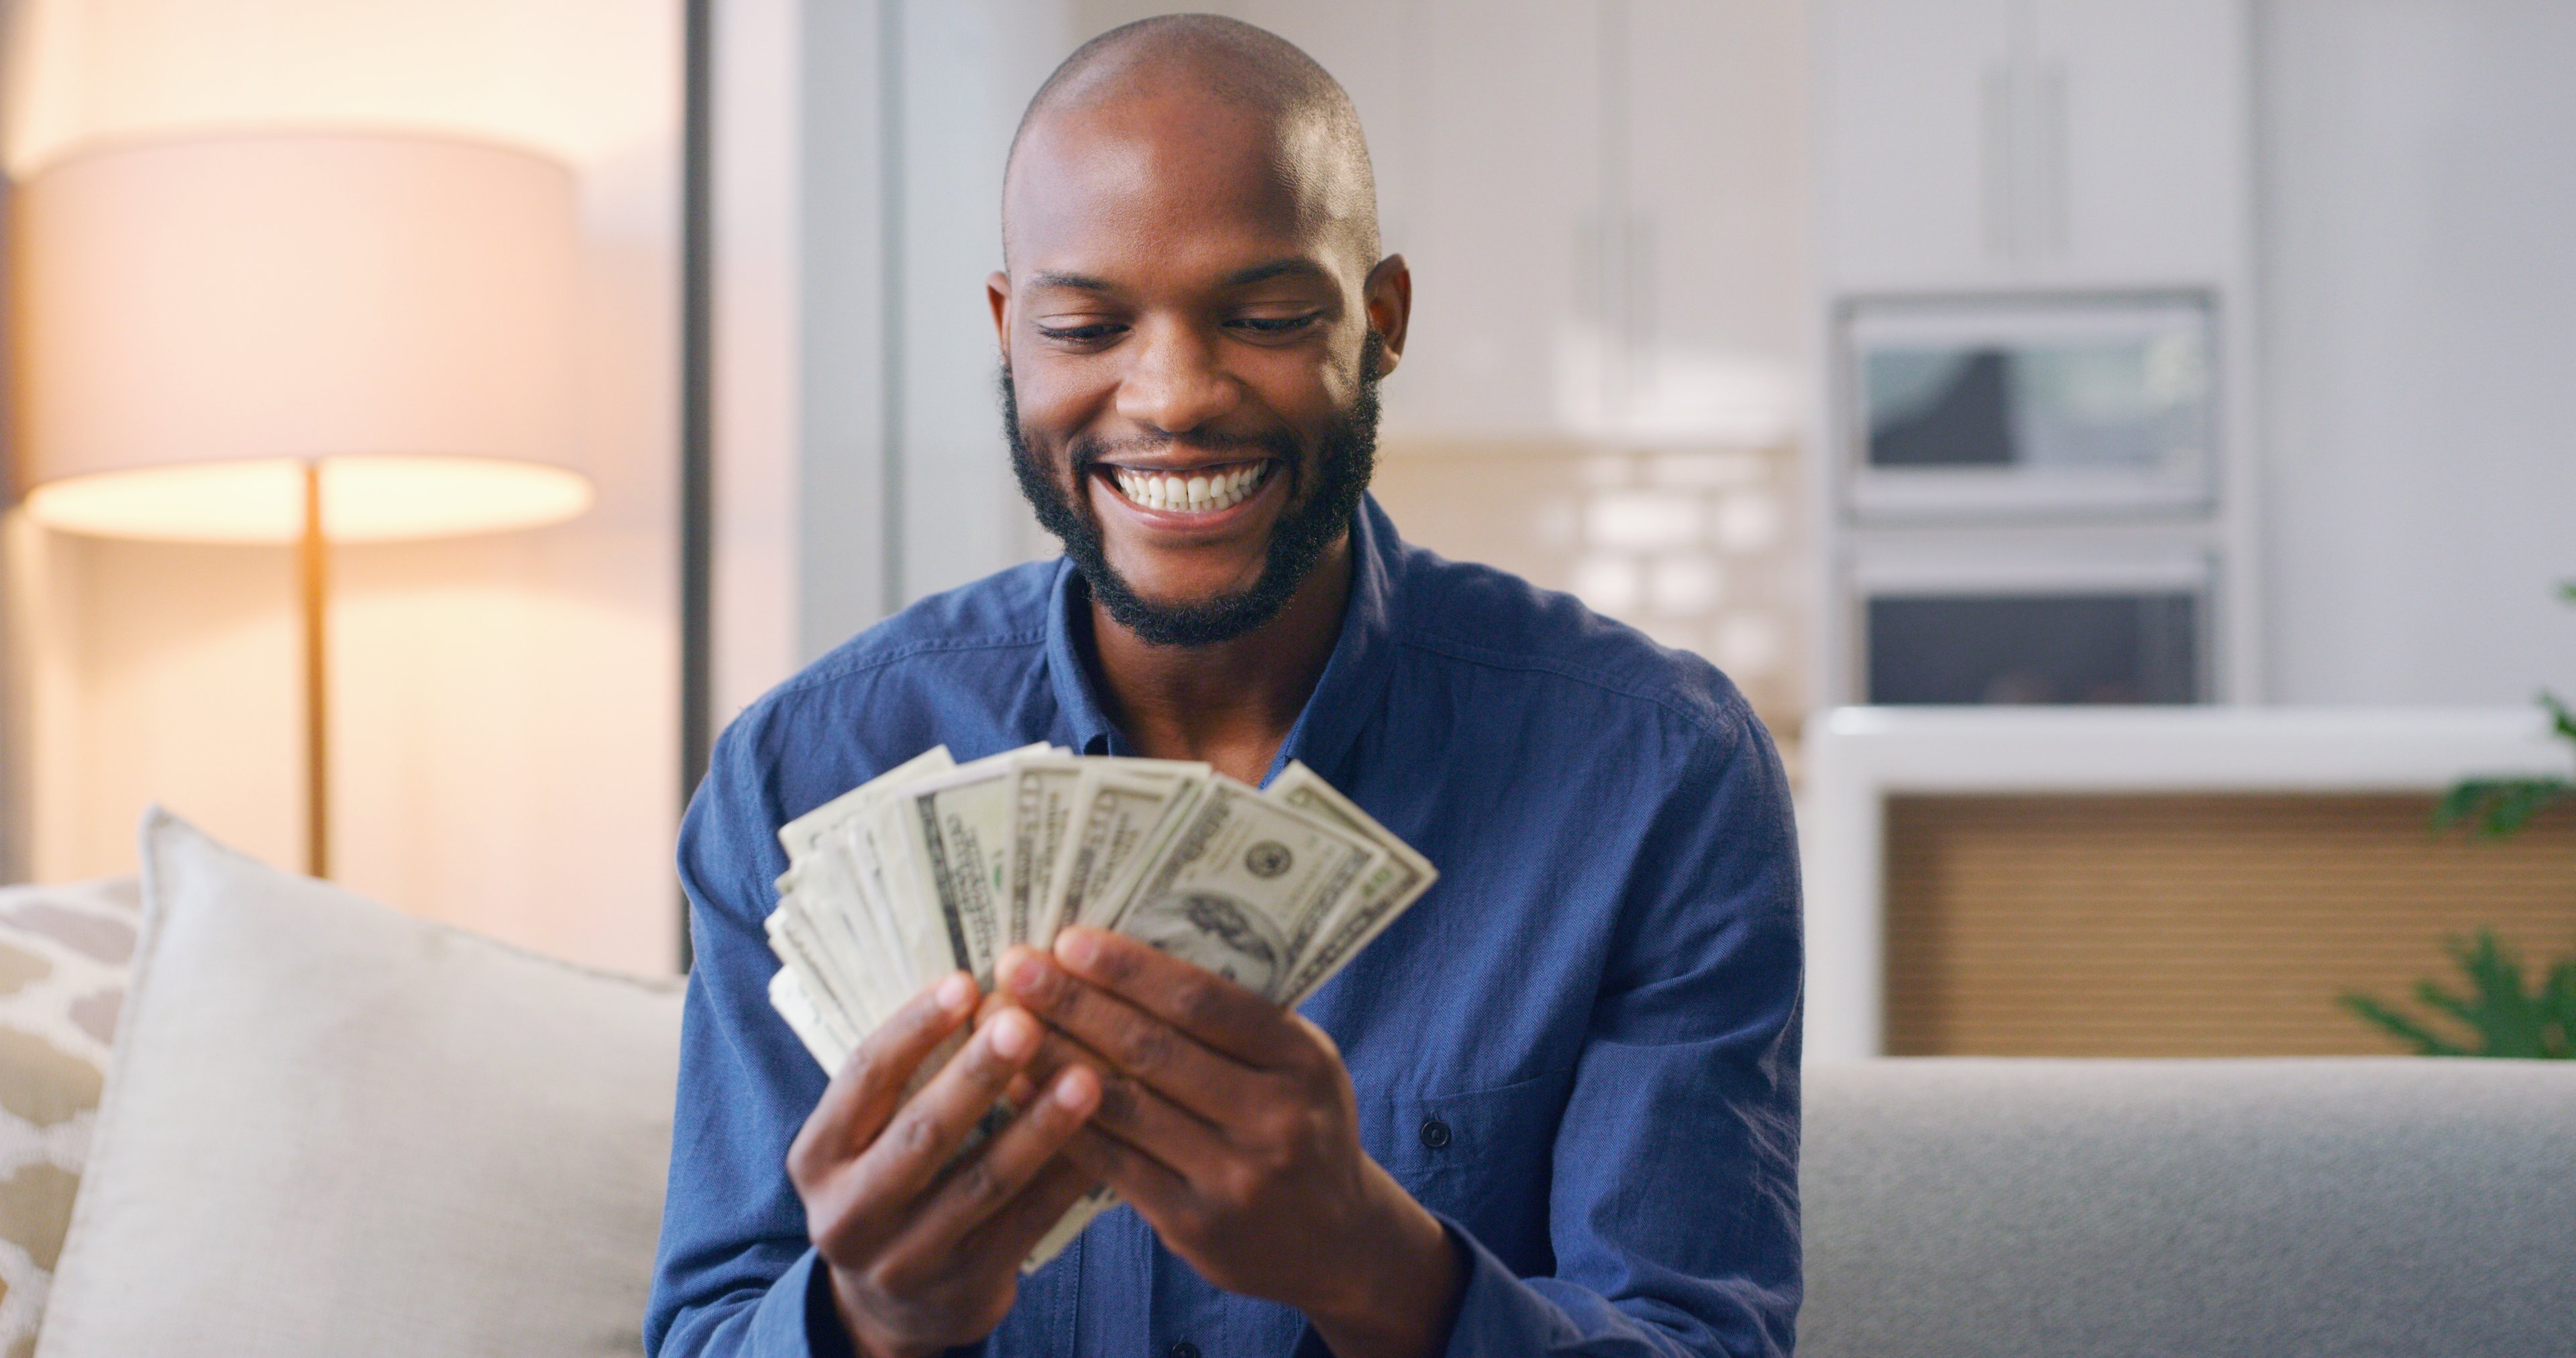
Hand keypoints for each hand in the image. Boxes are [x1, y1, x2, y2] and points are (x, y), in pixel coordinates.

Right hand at [786, 973, 1103, 1357]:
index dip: (912, 1029)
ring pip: (983, 1183)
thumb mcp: (867, 1142)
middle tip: (1027, 1021)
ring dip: (1039, 1126)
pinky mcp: (966, 1286)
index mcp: (818, 1157)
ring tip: (1087, 1076)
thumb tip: (988, 987)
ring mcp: (907, 1258)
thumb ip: (905, 1082)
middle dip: (977, 1074)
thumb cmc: (890, 1187)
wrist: (891, 1310)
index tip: (964, 983)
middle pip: (922, 1133)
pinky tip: (1102, 1136)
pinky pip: (1026, 1222)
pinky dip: (1066, 1175)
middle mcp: (850, 1212)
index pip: (862, 1078)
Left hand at [996, 929, 1464, 1357]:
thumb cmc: (1301, 1125)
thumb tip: (1127, 956)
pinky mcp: (1195, 1225)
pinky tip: (1022, 1090)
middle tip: (1014, 966)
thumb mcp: (1296, 1063)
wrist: (1337, 1240)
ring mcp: (1235, 1178)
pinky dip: (1062, 1123)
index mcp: (1302, 1060)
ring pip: (1124, 1106)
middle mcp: (1275, 1118)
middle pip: (1154, 1050)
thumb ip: (1234, 1021)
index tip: (1068, 940)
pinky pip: (1114, 1163)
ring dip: (1054, 1058)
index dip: (1131, 969)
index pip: (1205, 1003)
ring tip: (1002, 1023)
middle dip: (1074, 1003)